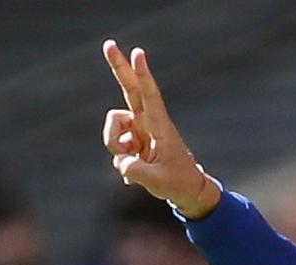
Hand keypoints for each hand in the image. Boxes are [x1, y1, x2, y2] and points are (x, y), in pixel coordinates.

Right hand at [101, 40, 220, 218]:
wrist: (186, 189)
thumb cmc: (178, 183)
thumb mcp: (156, 181)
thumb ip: (134, 169)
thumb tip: (120, 160)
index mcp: (161, 126)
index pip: (150, 96)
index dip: (143, 75)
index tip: (138, 53)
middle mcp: (149, 122)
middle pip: (130, 88)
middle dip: (119, 67)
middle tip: (109, 43)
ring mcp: (139, 129)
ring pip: (112, 127)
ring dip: (114, 144)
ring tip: (134, 162)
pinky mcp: (132, 138)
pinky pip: (113, 143)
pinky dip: (119, 157)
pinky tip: (135, 166)